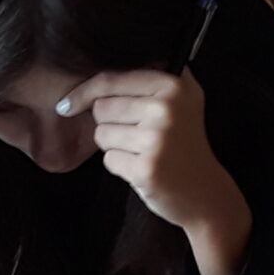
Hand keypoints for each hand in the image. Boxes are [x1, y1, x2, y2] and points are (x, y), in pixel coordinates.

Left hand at [66, 70, 248, 263]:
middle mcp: (166, 108)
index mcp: (173, 85)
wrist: (207, 194)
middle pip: (102, 108)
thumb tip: (88, 82)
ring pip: (102, 135)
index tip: (66, 105)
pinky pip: (109, 160)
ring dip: (115, 147)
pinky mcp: (146, 168)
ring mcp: (156, 139)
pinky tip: (144, 170)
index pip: (110, 80)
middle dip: (110, 124)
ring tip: (143, 153)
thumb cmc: (185, 145)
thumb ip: (147, 80)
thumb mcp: (181, 101)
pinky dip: (121, 167)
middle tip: (138, 137)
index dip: (84, 92)